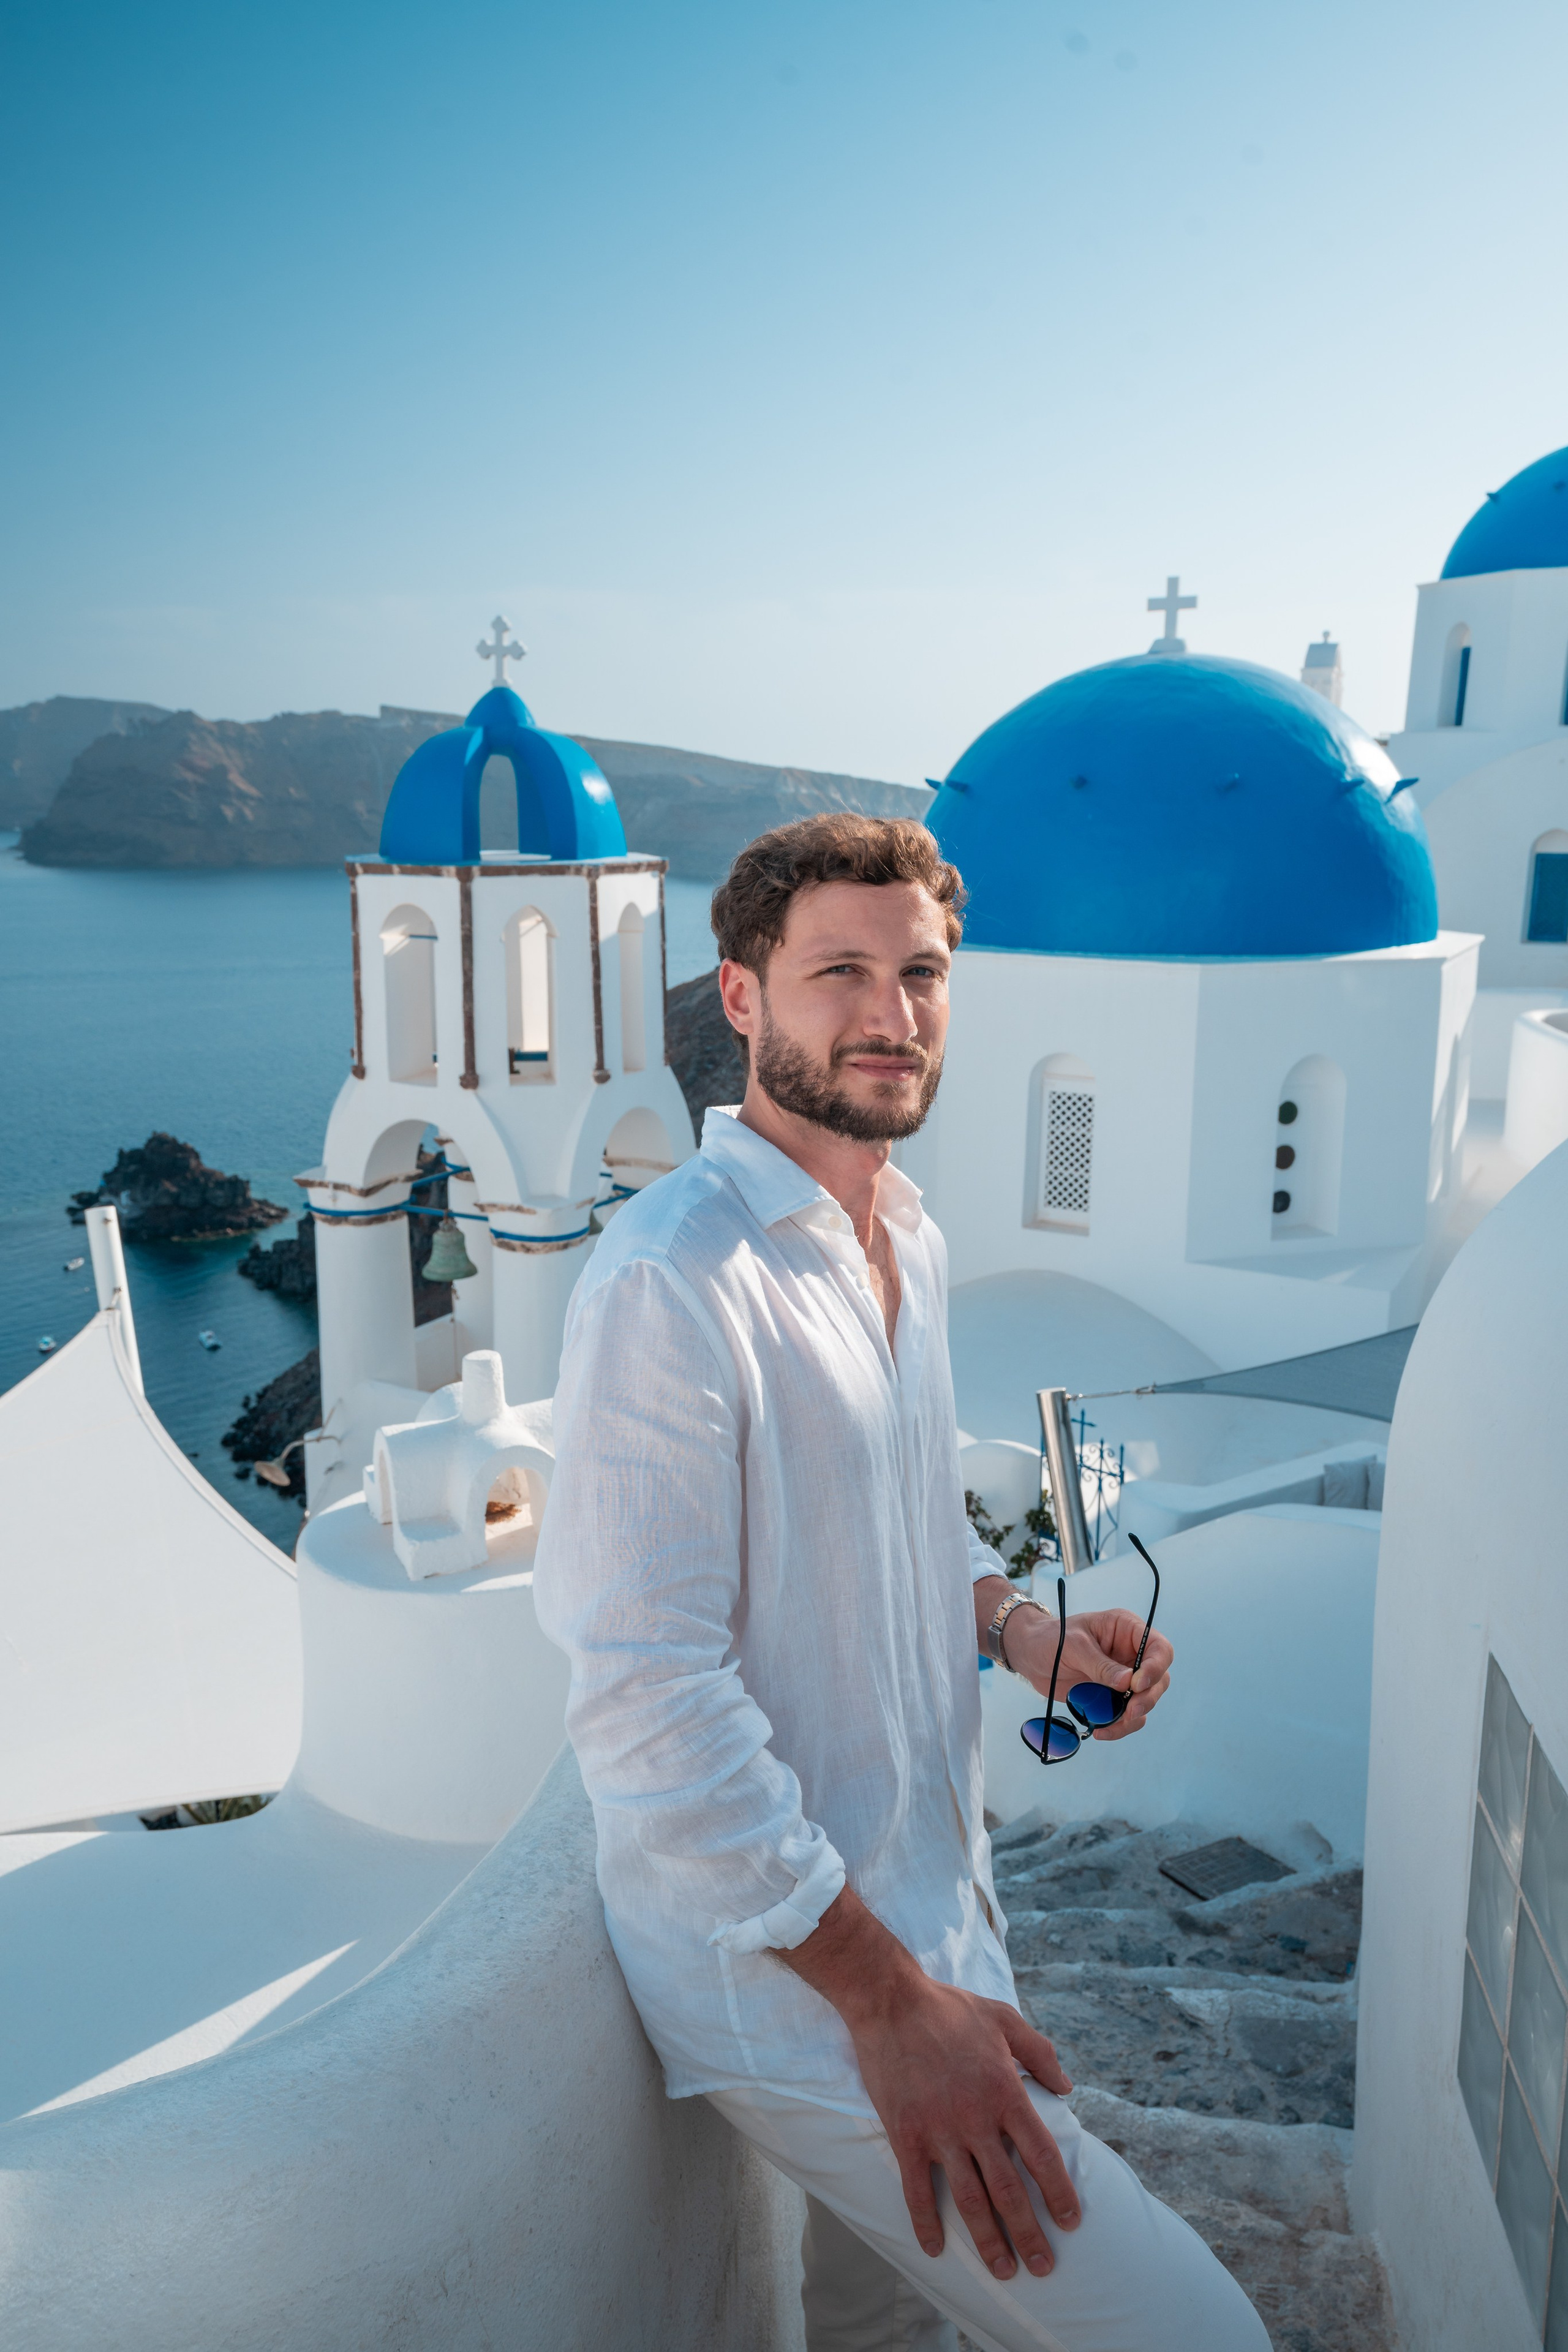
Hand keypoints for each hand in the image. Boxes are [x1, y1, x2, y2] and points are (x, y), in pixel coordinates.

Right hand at [781, 1889, 1080, 2275]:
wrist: (890, 2000)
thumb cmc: (949, 2008)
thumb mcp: (1004, 2018)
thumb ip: (1039, 2052)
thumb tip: (1068, 2088)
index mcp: (1005, 2092)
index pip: (1042, 2154)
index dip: (1059, 2192)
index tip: (1071, 2222)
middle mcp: (977, 2119)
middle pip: (1010, 2189)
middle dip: (1029, 2234)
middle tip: (1044, 2267)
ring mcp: (939, 2130)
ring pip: (970, 2199)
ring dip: (988, 2240)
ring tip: (1004, 2271)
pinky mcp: (906, 2134)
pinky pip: (917, 2189)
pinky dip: (925, 2222)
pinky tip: (935, 2250)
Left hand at [1006, 1603, 1172, 1740]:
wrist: (1030, 1655)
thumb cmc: (1050, 1639)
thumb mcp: (1073, 1646)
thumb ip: (1100, 1665)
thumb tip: (1128, 1684)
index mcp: (1126, 1630)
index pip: (1159, 1648)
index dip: (1155, 1668)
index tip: (1137, 1685)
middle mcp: (1131, 1653)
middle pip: (1159, 1679)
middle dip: (1147, 1698)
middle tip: (1129, 1711)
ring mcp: (1124, 1677)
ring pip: (1146, 1701)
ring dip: (1133, 1718)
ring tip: (1109, 1725)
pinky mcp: (1113, 1696)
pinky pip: (1128, 1716)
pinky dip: (1119, 1727)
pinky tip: (1101, 1730)